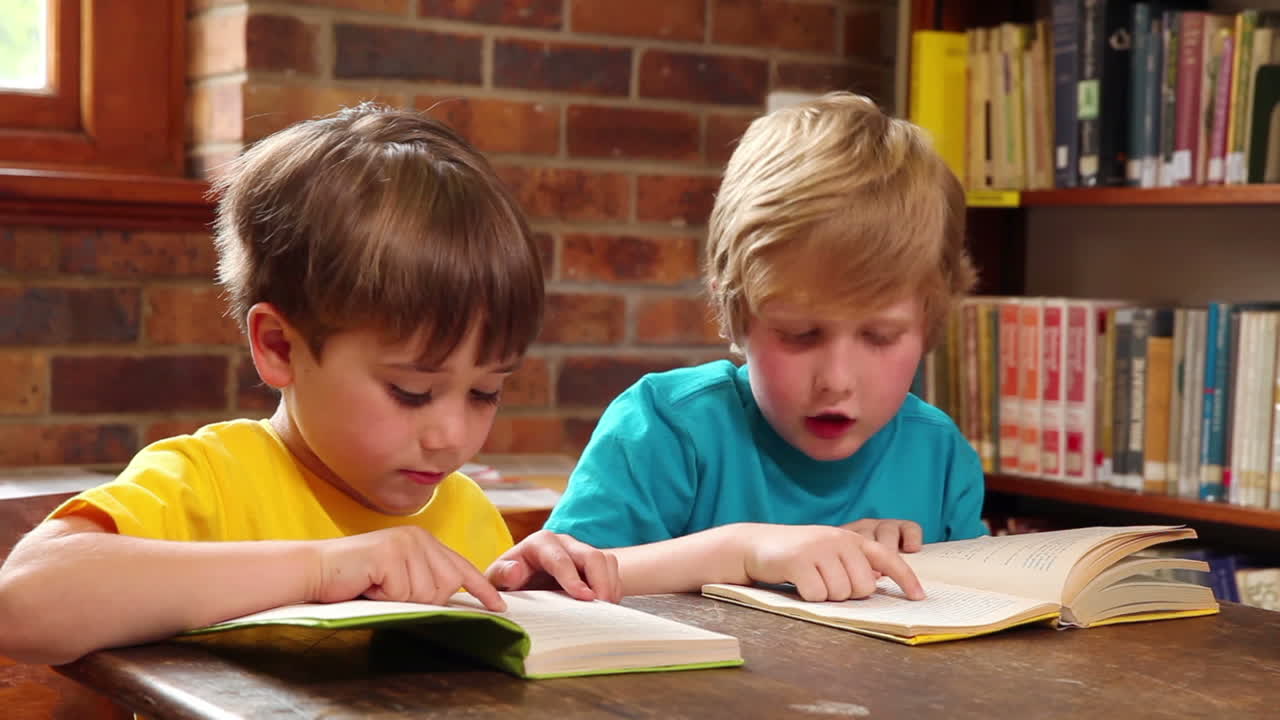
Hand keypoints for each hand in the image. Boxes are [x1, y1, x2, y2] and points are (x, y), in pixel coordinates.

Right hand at [309, 526, 505, 610]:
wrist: (316, 569)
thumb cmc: (356, 579)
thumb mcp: (399, 577)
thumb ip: (425, 581)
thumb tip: (453, 600)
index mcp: (424, 541)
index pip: (462, 567)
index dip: (482, 589)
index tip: (500, 607)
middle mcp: (419, 538)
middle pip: (446, 587)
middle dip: (421, 599)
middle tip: (388, 589)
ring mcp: (406, 544)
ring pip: (425, 594)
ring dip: (399, 599)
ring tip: (376, 585)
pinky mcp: (391, 555)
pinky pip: (403, 594)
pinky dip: (385, 597)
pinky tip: (369, 584)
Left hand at [485, 530, 621, 602]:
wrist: (519, 581)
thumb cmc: (507, 581)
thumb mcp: (496, 580)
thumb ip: (500, 575)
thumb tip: (514, 571)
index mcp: (539, 543)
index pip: (560, 559)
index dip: (574, 579)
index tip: (586, 598)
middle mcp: (563, 542)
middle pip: (591, 556)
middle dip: (600, 582)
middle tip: (602, 609)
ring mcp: (579, 551)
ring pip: (606, 561)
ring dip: (609, 586)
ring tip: (605, 611)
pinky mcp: (591, 563)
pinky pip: (612, 571)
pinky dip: (613, 589)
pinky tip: (606, 607)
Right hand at [736, 524, 924, 601]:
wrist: (756, 545)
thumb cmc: (798, 555)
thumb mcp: (829, 552)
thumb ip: (854, 564)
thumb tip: (877, 586)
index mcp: (851, 538)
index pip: (888, 559)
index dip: (906, 579)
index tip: (919, 597)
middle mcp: (839, 540)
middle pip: (863, 587)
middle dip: (847, 593)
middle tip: (827, 581)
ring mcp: (819, 549)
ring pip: (841, 594)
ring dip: (826, 595)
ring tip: (810, 579)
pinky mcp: (800, 561)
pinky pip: (818, 596)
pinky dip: (808, 597)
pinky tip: (797, 583)